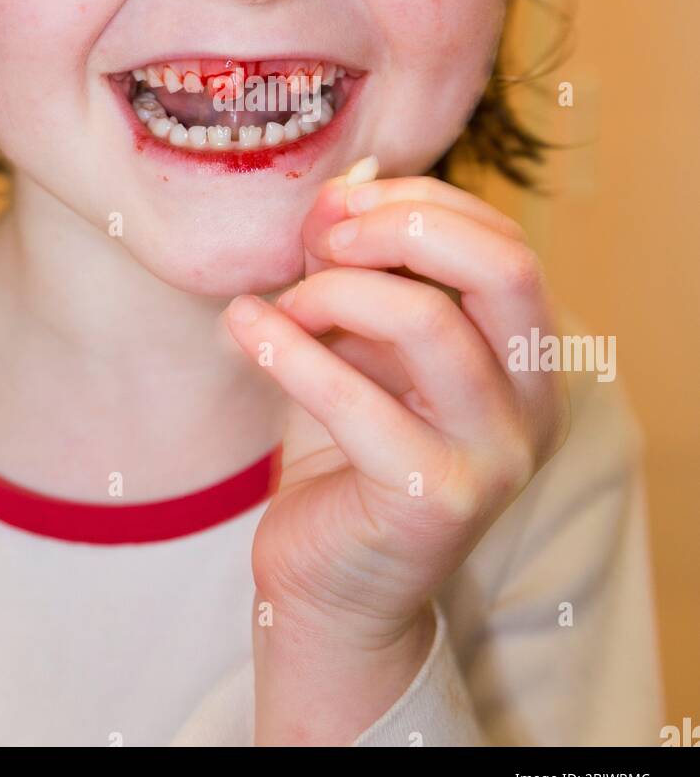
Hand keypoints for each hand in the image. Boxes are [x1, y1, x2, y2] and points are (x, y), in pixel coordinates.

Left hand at [222, 172, 570, 743]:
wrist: (329, 584)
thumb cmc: (347, 451)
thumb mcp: (359, 342)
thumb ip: (359, 269)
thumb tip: (337, 192)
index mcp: (526, 357)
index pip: (502, 241)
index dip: (419, 202)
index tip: (340, 203)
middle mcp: (533, 403)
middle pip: (503, 266)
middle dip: (405, 225)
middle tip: (327, 236)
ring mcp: (494, 455)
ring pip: (427, 320)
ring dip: (334, 292)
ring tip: (282, 306)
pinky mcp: (435, 499)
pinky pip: (356, 399)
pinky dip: (288, 350)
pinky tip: (243, 329)